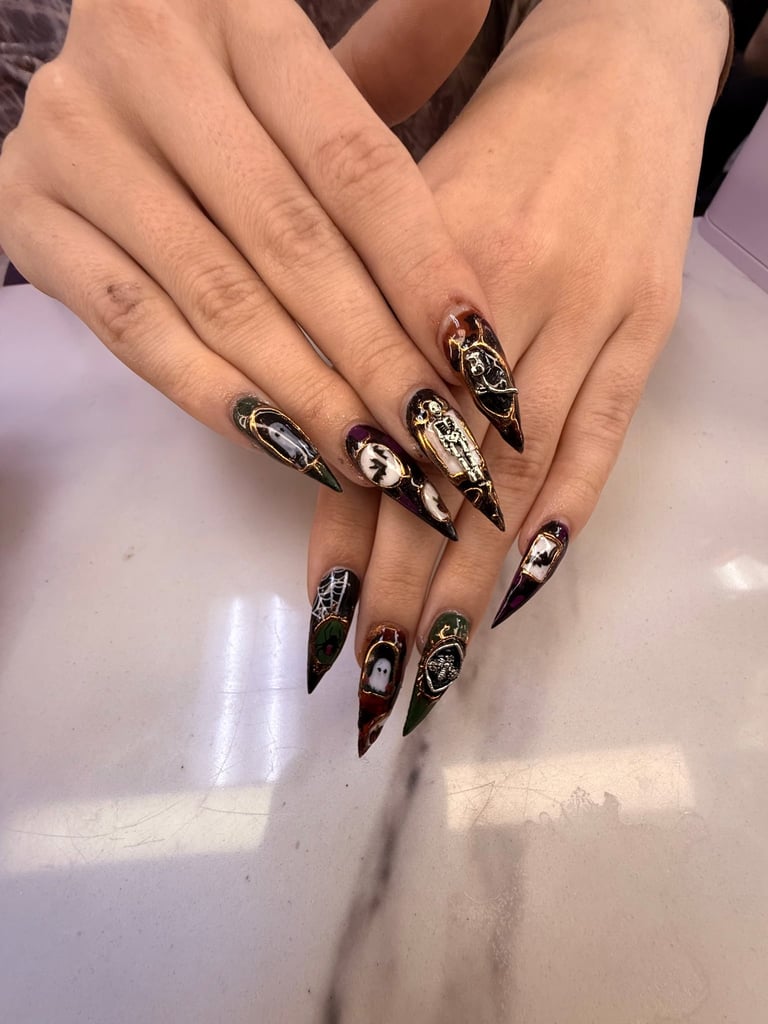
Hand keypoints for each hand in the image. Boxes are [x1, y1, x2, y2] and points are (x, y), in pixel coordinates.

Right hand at [0, 0, 513, 539]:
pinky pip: (130, 327)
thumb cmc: (232, 71)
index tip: (477, 356)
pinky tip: (282, 443)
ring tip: (375, 460)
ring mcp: (71, 141)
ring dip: (304, 393)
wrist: (101, 67)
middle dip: (371, 353)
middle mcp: (143, 61)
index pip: (352, 163)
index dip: (421, 267)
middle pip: (288, 240)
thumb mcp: (308, 40)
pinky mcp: (24, 213)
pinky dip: (210, 393)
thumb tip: (478, 18)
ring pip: (213, 296)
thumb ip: (392, 45)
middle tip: (435, 438)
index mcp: (235, 6)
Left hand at [306, 0, 730, 751]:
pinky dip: (566, 517)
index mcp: (409, 266)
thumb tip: (326, 468)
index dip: (347, 534)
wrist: (609, 69)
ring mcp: (585, 315)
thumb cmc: (482, 143)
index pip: (371, 430)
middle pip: (444, 473)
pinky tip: (525, 589)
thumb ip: (358, 331)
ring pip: (518, 473)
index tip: (323, 623)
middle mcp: (495, 301)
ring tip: (436, 664)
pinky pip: (604, 438)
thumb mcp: (396, 216)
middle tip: (373, 683)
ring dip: (474, 578)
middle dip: (405, 588)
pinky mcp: (647, 328)